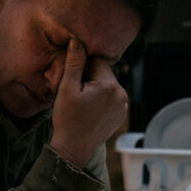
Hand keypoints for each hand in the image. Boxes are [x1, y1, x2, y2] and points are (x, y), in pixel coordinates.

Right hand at [49, 39, 128, 167]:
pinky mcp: (121, 115)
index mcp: (110, 85)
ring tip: (82, 103)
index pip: (98, 61)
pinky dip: (101, 100)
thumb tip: (77, 41)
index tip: (73, 81)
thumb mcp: (67, 88)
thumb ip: (74, 63)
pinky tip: (89, 110)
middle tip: (76, 93)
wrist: (73, 149)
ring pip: (108, 86)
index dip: (83, 68)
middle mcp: (122, 94)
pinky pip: (111, 98)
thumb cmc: (67, 119)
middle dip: (90, 78)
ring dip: (96, 88)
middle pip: (104, 73)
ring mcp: (124, 106)